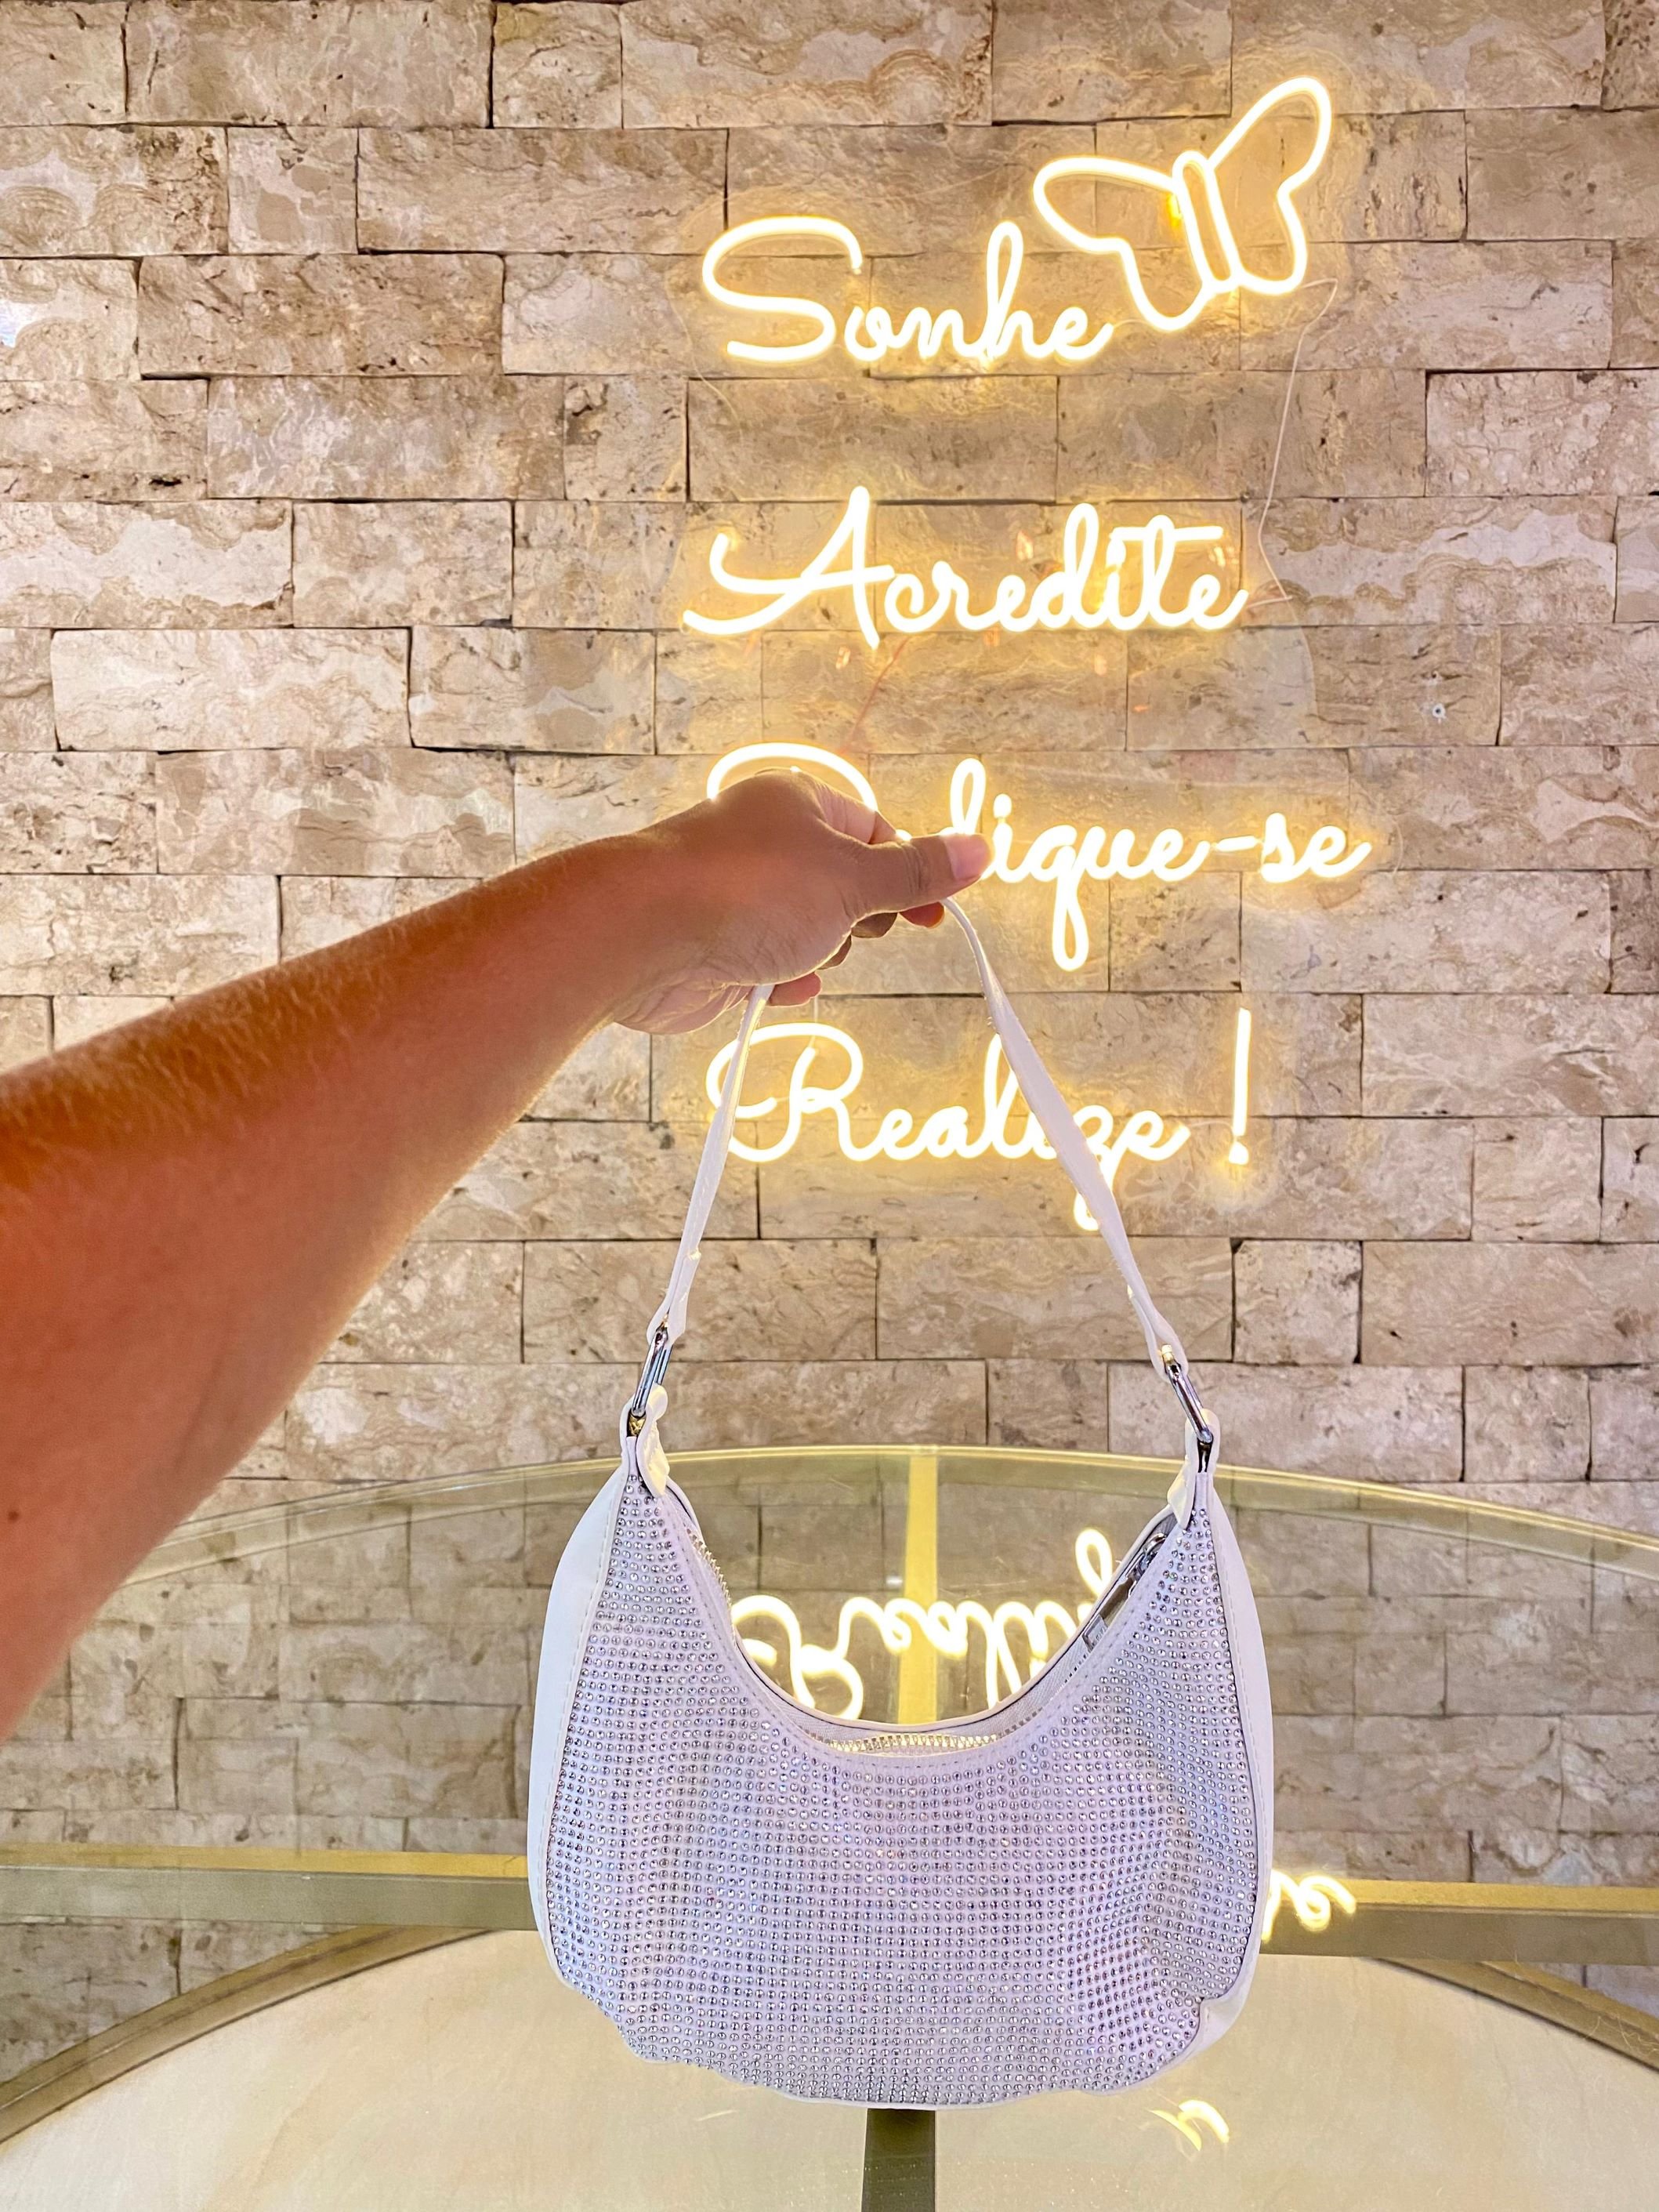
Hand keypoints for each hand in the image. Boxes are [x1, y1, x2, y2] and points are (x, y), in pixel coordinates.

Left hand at [612, 772, 989, 1034]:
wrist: (640, 937)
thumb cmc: (747, 892)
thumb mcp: (852, 880)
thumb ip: (915, 874)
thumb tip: (981, 848)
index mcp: (795, 804)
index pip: (872, 831)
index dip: (908, 874)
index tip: (932, 915)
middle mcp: (759, 841)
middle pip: (838, 882)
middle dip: (856, 918)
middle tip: (853, 931)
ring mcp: (730, 895)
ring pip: (800, 929)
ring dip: (815, 952)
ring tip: (798, 957)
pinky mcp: (707, 947)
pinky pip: (761, 966)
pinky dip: (777, 979)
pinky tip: (778, 986)